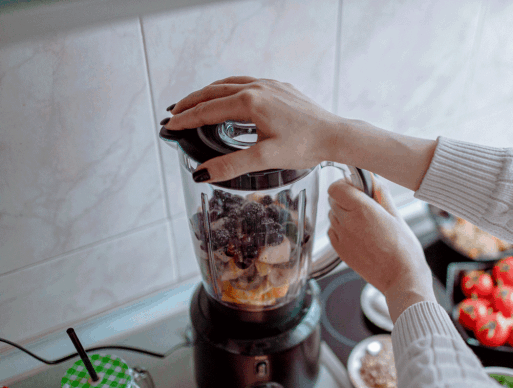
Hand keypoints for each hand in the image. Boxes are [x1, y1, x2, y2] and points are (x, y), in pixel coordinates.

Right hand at [165, 77, 342, 181]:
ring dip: (209, 93)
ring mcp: (270, 85)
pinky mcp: (281, 88)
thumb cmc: (306, 146)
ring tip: (195, 103)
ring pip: (230, 84)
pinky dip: (230, 89)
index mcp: (250, 102)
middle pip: (214, 91)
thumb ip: (232, 165)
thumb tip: (201, 173)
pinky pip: (247, 83)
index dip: (186, 119)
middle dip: (192, 102)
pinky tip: (230, 98)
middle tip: (174, 113)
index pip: (208, 110)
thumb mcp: (266, 159)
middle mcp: (258, 87)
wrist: (336, 135)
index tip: (169, 126)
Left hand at [328, 179, 435, 321]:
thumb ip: (381, 194)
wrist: (401, 278)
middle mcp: (347, 222)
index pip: (336, 187)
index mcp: (362, 209)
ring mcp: (341, 238)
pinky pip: (332, 231)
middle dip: (346, 198)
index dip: (345, 184)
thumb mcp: (397, 216)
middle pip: (333, 200)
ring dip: (343, 214)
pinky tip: (358, 234)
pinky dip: (341, 229)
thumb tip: (373, 179)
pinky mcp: (340, 251)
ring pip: (332, 215)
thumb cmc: (404, 250)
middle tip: (365, 205)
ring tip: (364, 223)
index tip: (357, 187)